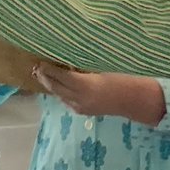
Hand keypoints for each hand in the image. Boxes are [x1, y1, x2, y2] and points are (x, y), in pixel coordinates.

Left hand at [31, 65, 165, 125]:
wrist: (133, 100)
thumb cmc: (122, 78)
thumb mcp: (103, 67)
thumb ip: (84, 65)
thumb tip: (67, 58)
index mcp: (85, 85)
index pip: (60, 76)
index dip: (48, 69)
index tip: (39, 61)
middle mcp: (79, 98)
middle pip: (55, 88)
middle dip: (44, 78)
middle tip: (36, 68)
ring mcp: (80, 107)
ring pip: (59, 95)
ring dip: (51, 85)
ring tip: (42, 75)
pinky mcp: (83, 111)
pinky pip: (66, 100)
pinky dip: (60, 92)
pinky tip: (58, 85)